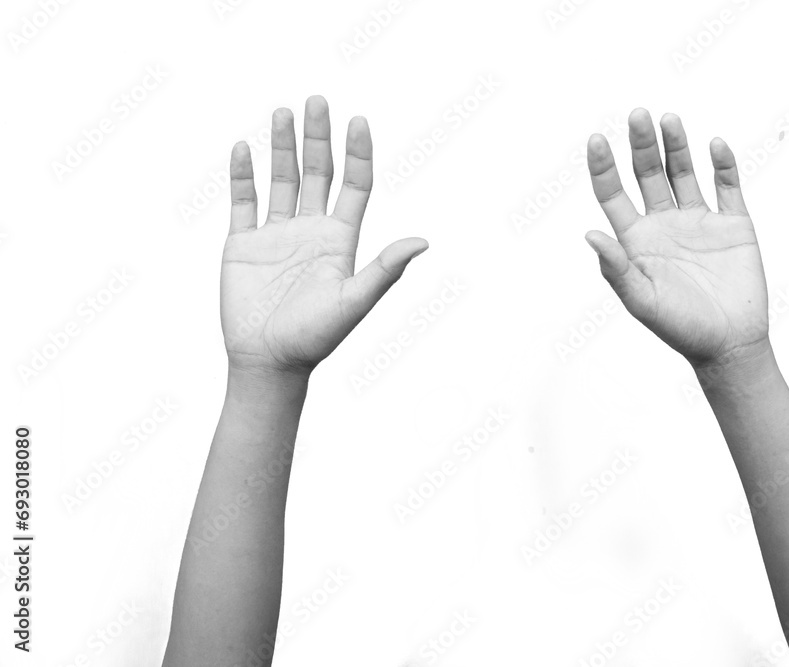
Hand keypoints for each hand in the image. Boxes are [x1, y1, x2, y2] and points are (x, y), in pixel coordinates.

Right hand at [222, 95, 427, 376]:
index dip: (357, 153)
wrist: (268, 363)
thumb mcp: (354, 301)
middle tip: (317, 100)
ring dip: (282, 146)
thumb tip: (424, 242)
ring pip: (282, 180)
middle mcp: (311, 231)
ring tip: (282, 112)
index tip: (358, 120)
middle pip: (319, 173)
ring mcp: (276, 235)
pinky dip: (242, 174)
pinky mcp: (243, 244)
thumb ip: (385, 269)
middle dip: (318, 137)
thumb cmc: (315, 338)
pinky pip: (243, 201)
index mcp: (340, 240)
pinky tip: (244, 147)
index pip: (354, 186)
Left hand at [585, 109, 768, 366]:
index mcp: (636, 240)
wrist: (729, 345)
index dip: (603, 167)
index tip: (597, 139)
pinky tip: (715, 145)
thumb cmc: (680, 329)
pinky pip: (727, 186)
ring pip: (684, 172)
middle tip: (637, 114)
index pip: (613, 194)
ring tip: (669, 118)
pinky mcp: (733, 224)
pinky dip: (723, 164)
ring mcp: (699, 221)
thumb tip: (589, 235)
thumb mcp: (641, 301)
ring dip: (677, 145)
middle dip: (642, 145)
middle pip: (648, 174)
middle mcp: (664, 224)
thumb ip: (617, 269)